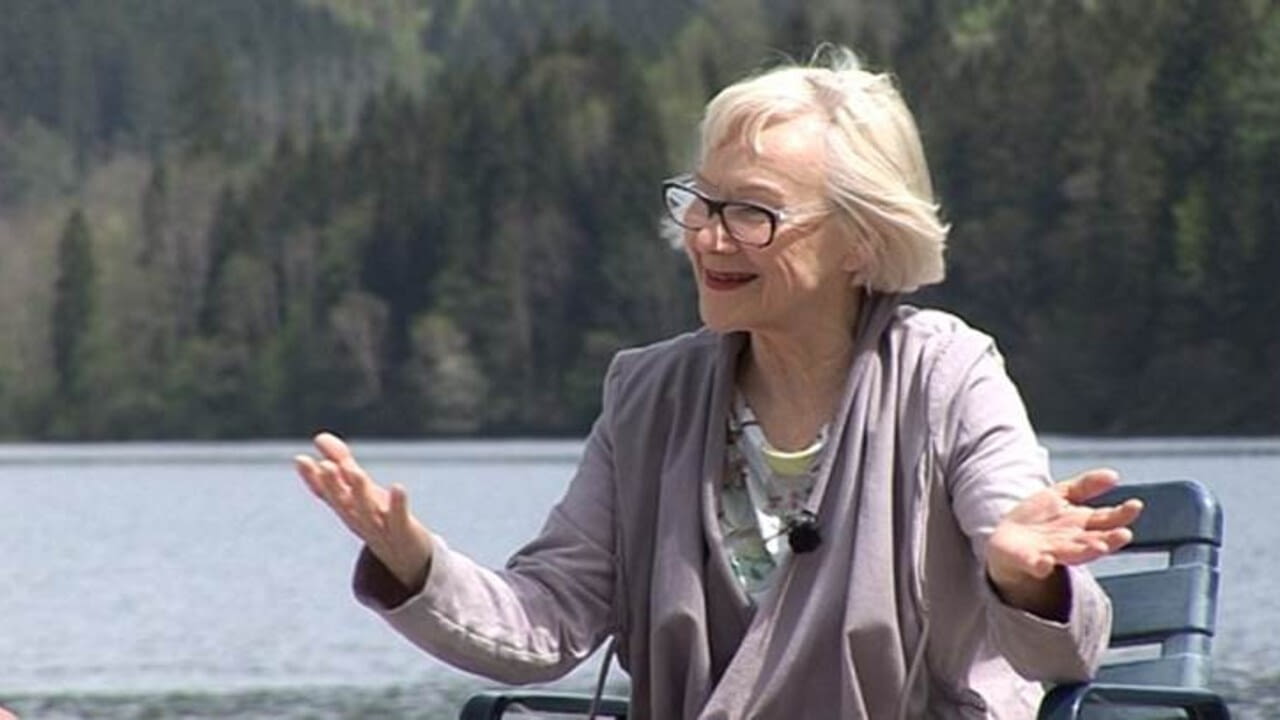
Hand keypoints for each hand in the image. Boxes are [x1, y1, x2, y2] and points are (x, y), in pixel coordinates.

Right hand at [295, 432, 433, 589]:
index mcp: (346, 508)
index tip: (300, 459)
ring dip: (360, 492)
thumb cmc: (378, 517)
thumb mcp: (359, 489)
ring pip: (367, 510)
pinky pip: (399, 518)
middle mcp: (358, 518)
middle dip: (333, 485)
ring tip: (355, 471)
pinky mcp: (403, 530)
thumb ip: (341, 462)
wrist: (404, 557)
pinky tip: (398, 487)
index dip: (312, 478)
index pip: (326, 492)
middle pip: (343, 502)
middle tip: (325, 466)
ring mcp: (380, 527)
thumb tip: (319, 437)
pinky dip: (398, 504)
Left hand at [986, 469, 1142, 615]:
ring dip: (1087, 551)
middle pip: (1097, 540)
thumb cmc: (1040, 517)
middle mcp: (1074, 541)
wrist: (1008, 538)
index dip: (1121, 514)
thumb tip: (1113, 475)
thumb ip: (1086, 485)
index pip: (1107, 520)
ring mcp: (1054, 552)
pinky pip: (1037, 565)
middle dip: (1111, 539)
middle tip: (1124, 534)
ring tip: (1098, 547)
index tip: (1135, 505)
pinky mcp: (1031, 561)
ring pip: (1074, 554)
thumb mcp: (1062, 494)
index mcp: (1083, 524)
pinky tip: (1045, 561)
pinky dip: (1041, 565)